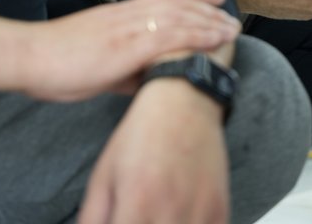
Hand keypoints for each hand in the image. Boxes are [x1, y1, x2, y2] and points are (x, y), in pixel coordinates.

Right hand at [22, 0, 239, 100]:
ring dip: (209, 20)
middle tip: (230, 8)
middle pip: (176, 1)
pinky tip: (214, 38)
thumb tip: (144, 79)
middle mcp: (128, 15)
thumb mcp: (97, 64)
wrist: (31, 56)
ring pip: (179, 16)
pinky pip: (170, 36)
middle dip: (205, 4)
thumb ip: (124, 69)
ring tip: (231, 26)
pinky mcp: (127, 46)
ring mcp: (130, 28)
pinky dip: (197, 34)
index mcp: (120, 14)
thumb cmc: (57, 61)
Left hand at [79, 79, 228, 223]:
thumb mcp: (103, 173)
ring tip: (152, 217)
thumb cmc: (142, 133)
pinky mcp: (219, 212)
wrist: (185, 99)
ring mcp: (200, 214)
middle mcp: (171, 211)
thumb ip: (91, 218)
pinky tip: (175, 219)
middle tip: (133, 218)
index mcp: (138, 202)